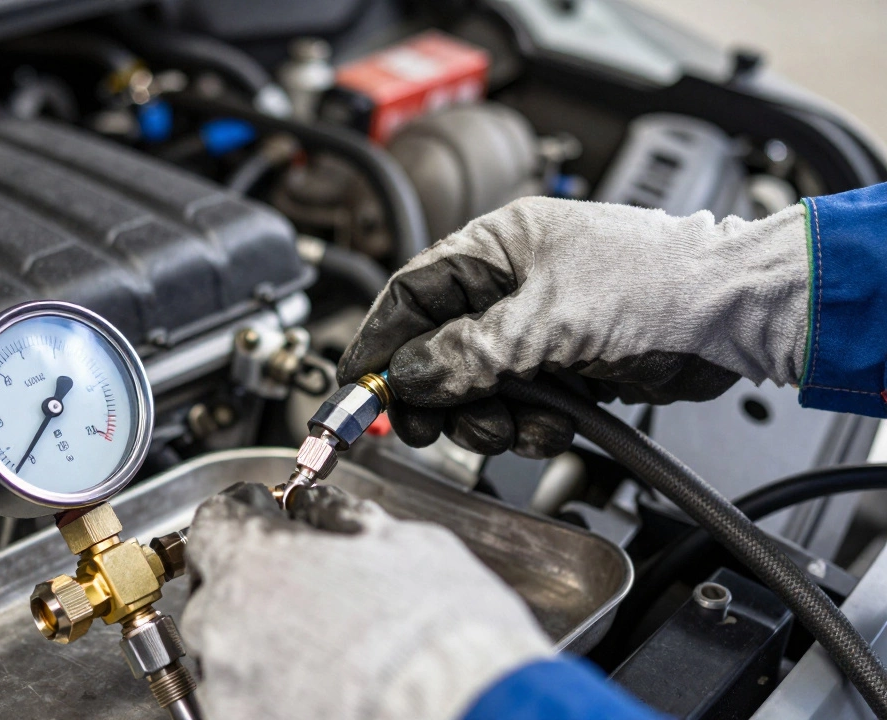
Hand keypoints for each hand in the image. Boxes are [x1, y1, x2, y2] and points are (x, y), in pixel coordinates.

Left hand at [181, 483, 550, 719]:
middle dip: (257, 582)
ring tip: (327, 647)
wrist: (466, 715)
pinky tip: (323, 686)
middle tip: (309, 585)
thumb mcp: (402, 543)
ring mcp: (230, 689)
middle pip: (218, 588)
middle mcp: (224, 627)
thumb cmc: (439, 634)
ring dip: (264, 641)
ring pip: (228, 651)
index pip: (217, 519)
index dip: (249, 513)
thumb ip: (340, 517)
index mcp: (254, 562)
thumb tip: (321, 507)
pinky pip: (245, 699)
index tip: (269, 515)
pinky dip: (273, 690)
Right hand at [339, 197, 809, 455]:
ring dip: (488, 417)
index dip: (380, 342)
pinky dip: (526, 425)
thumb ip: (469, 352)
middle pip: (434, 350)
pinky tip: (553, 423)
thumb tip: (409, 376)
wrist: (735, 314)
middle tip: (434, 427)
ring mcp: (533, 330)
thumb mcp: (547, 319)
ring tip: (520, 423)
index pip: (411, 294)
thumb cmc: (657, 281)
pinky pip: (515, 407)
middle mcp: (507, 288)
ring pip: (473, 387)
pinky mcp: (561, 368)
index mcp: (495, 249)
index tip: (358, 388)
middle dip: (436, 395)